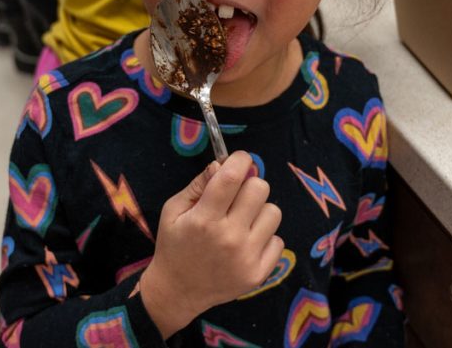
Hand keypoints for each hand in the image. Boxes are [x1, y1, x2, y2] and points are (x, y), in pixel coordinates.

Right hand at [140, 152, 282, 337]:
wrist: (177, 292)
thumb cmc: (174, 245)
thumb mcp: (173, 211)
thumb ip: (198, 185)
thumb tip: (221, 164)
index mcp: (204, 219)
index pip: (232, 177)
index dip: (240, 160)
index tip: (239, 161)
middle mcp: (229, 237)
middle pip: (260, 189)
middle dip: (249, 186)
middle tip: (237, 198)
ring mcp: (246, 257)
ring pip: (274, 212)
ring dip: (259, 212)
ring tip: (242, 223)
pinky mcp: (259, 274)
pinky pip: (278, 240)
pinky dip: (265, 239)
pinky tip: (247, 244)